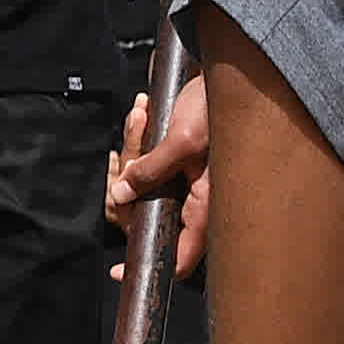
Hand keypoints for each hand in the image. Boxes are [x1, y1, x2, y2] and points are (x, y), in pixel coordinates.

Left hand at [112, 75, 215, 275]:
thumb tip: (123, 193)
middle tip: (125, 155)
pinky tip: (144, 112)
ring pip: (138, 185)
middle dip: (125, 186)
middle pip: (144, 215)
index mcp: (205, 206)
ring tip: (143, 116)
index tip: (117, 272)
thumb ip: (152, 170)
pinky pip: (142, 162)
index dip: (150, 267)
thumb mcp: (182, 140)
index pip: (179, 257)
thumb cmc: (217, 107)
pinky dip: (137, 139)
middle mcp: (194, 199)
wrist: (225, 71)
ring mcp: (184, 181)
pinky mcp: (176, 161)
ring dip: (132, 150)